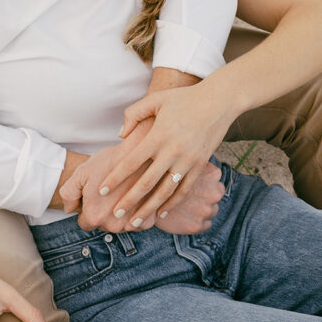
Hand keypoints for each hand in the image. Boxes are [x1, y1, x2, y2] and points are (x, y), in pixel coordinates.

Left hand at [59, 143, 156, 231]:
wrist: (141, 153)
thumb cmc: (110, 160)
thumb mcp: (81, 173)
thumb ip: (69, 193)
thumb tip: (69, 209)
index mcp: (95, 216)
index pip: (85, 224)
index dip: (87, 210)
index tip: (94, 197)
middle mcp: (114, 225)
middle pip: (104, 226)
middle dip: (104, 213)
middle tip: (110, 192)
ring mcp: (133, 224)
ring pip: (121, 225)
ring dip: (121, 214)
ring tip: (123, 193)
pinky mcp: (149, 220)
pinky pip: (138, 223)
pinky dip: (136, 213)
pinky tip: (135, 197)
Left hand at [97, 81, 236, 224]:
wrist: (220, 101)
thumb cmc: (185, 98)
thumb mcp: (156, 99)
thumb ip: (133, 114)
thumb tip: (120, 136)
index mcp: (158, 136)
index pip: (130, 162)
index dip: (114, 178)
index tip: (102, 190)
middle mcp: (172, 151)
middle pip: (146, 183)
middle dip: (128, 201)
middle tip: (115, 214)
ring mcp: (188, 161)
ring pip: (165, 192)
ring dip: (149, 209)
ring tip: (135, 223)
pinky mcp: (200, 165)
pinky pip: (184, 190)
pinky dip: (172, 204)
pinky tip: (160, 213)